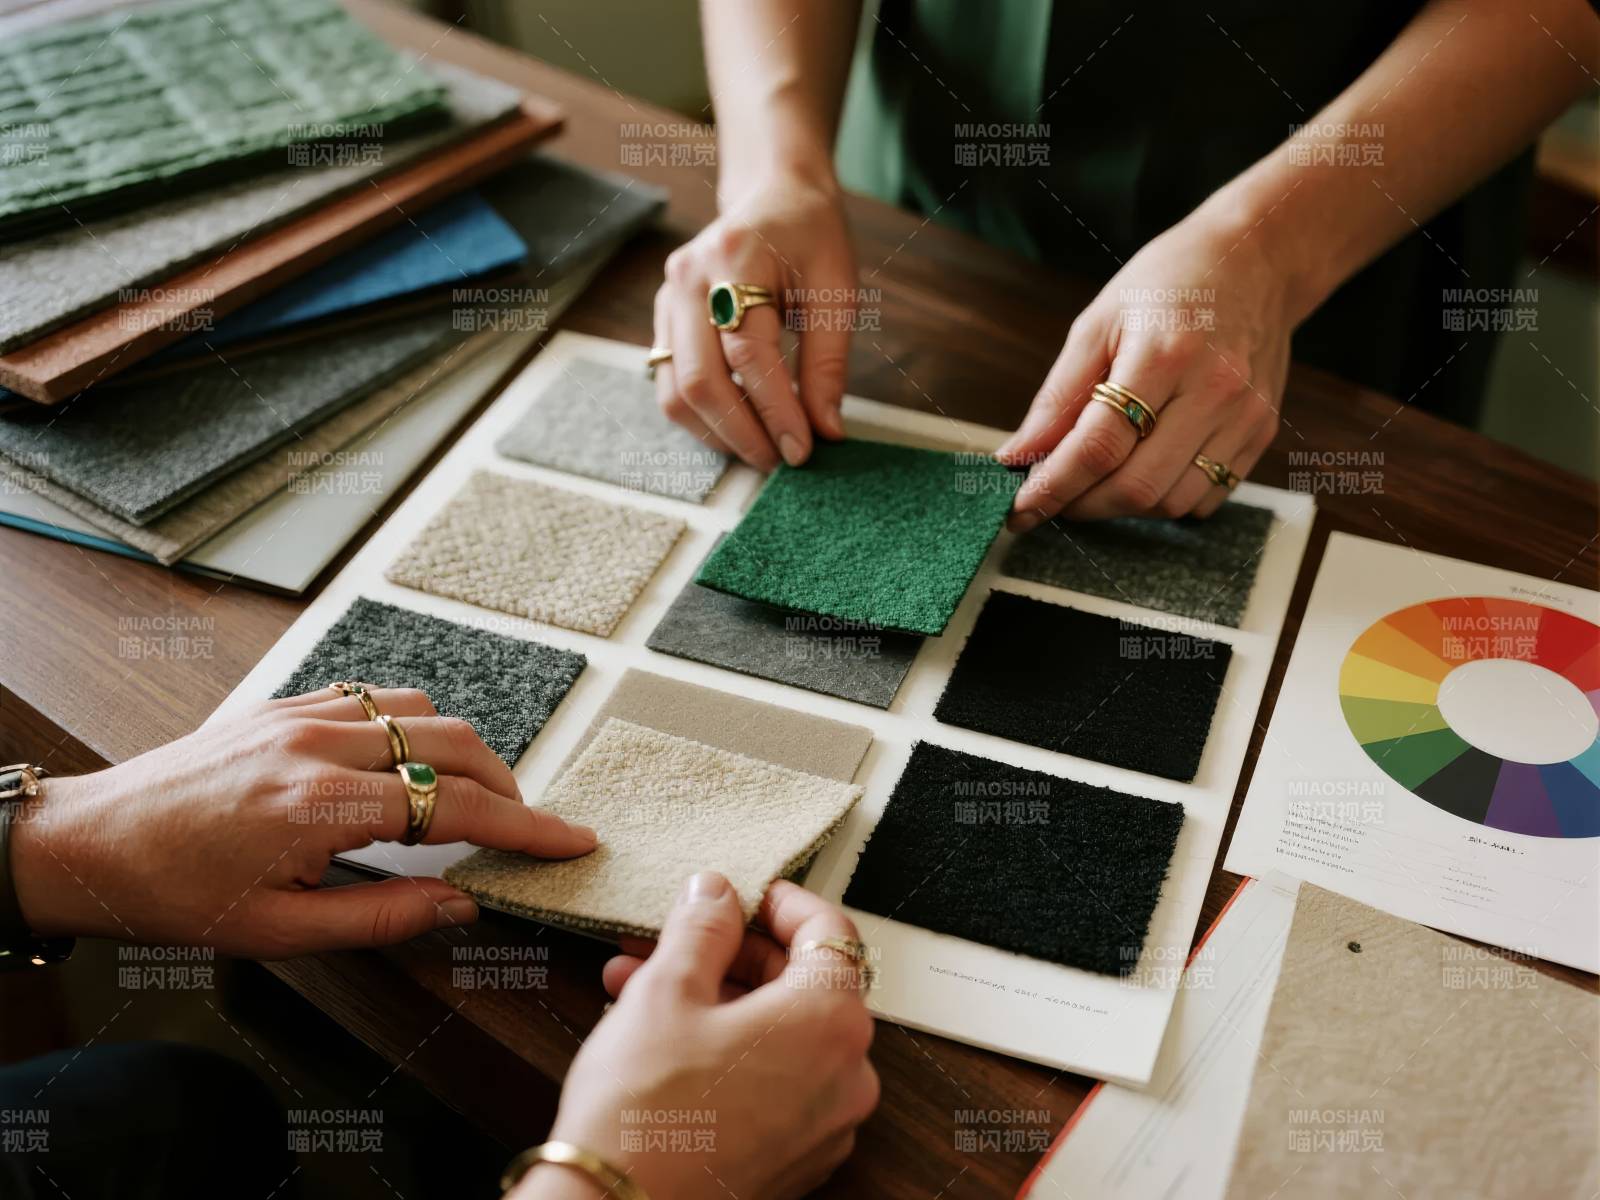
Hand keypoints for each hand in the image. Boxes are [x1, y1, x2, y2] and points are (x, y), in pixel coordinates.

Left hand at [8, 688, 596, 957]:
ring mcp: (302, 713)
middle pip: (454, 745)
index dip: (526, 828)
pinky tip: (409, 761)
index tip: (572, 841)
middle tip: (526, 829)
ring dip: (462, 752)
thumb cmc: (175, 894)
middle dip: (508, 787)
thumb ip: (383, 918)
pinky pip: (377, 697)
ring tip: (467, 800)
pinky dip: (415, 725)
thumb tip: (462, 906)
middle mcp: (319, 745)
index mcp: (320, 806)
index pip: (455, 808)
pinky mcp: (286, 702)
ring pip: (423, 710)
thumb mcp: (281, 931)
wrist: (90, 844)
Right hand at [514, 875, 878, 1199]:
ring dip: (720, 1000)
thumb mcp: (666, 989)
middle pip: (805, 982)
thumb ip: (703, 926)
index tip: (742, 894)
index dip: (780, 902)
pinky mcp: (796, 1158)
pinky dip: (733, 1050)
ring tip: (644, 983)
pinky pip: (776, 1081)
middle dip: (733, 954)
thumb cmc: (644, 1113)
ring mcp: (825, 1125)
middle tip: (678, 937)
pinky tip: (666, 1038)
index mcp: (831, 1021)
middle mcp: (846, 1075)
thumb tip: (718, 894)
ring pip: (782, 1033)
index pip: (830, 930)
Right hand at [654, 172, 856, 470]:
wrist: (773, 193)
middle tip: (779, 462)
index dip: (775, 409)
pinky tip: (739, 427)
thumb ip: (828, 362)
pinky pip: (669, 382)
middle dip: (741, 433)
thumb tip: (826, 430)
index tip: (802, 449)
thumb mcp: (838, 289)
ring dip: (716, 433)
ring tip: (761, 450)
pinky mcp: (662, 318)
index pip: (748, 353)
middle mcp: (688, 277)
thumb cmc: (812, 236)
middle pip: (698, 379)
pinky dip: (702, 416)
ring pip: (673, 390)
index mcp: (735, 258)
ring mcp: (666, 297)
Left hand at [998, 209, 1290, 527]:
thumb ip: (1058, 396)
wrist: (1257, 260)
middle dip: (1082, 506)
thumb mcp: (1099, 322)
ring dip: (1122, 508)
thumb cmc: (1170, 282)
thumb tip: (1019, 454)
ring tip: (1094, 485)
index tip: (1020, 509)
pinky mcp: (1261, 431)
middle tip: (1052, 499)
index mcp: (1164, 355)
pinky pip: (1207, 497)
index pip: (1099, 446)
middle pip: (1136, 485)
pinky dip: (1166, 502)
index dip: (1053, 486)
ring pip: (1172, 503)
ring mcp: (1244, 416)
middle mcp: (1212, 391)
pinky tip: (1143, 473)